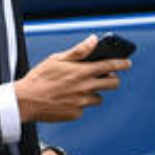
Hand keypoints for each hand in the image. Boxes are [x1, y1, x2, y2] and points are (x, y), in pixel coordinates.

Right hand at [14, 34, 130, 123]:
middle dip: (112, 79)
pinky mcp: (76, 114)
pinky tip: (67, 98)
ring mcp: (81, 103)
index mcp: (81, 72)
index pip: (109, 65)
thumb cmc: (39, 78)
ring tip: (79, 88)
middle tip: (107, 76)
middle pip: (112, 84)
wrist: (26, 101)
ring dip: (94, 92)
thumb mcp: (57, 59)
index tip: (127, 63)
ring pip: (99, 97)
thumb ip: (78, 51)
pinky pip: (84, 108)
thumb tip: (93, 40)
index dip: (121, 63)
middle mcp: (85, 88)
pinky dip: (80, 103)